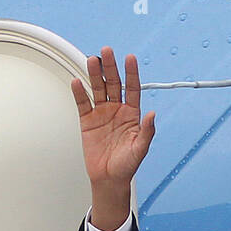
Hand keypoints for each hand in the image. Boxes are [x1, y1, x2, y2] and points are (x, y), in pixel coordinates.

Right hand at [71, 46, 155, 228]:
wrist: (109, 179)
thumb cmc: (127, 165)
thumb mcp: (141, 149)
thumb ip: (147, 131)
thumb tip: (152, 114)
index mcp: (132, 114)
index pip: (132, 88)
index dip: (131, 73)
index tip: (130, 58)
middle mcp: (117, 110)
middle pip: (113, 83)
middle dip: (111, 67)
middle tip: (107, 51)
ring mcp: (102, 114)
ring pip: (98, 89)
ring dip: (95, 74)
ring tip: (92, 60)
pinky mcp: (87, 121)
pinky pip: (83, 103)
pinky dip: (79, 93)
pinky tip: (77, 81)